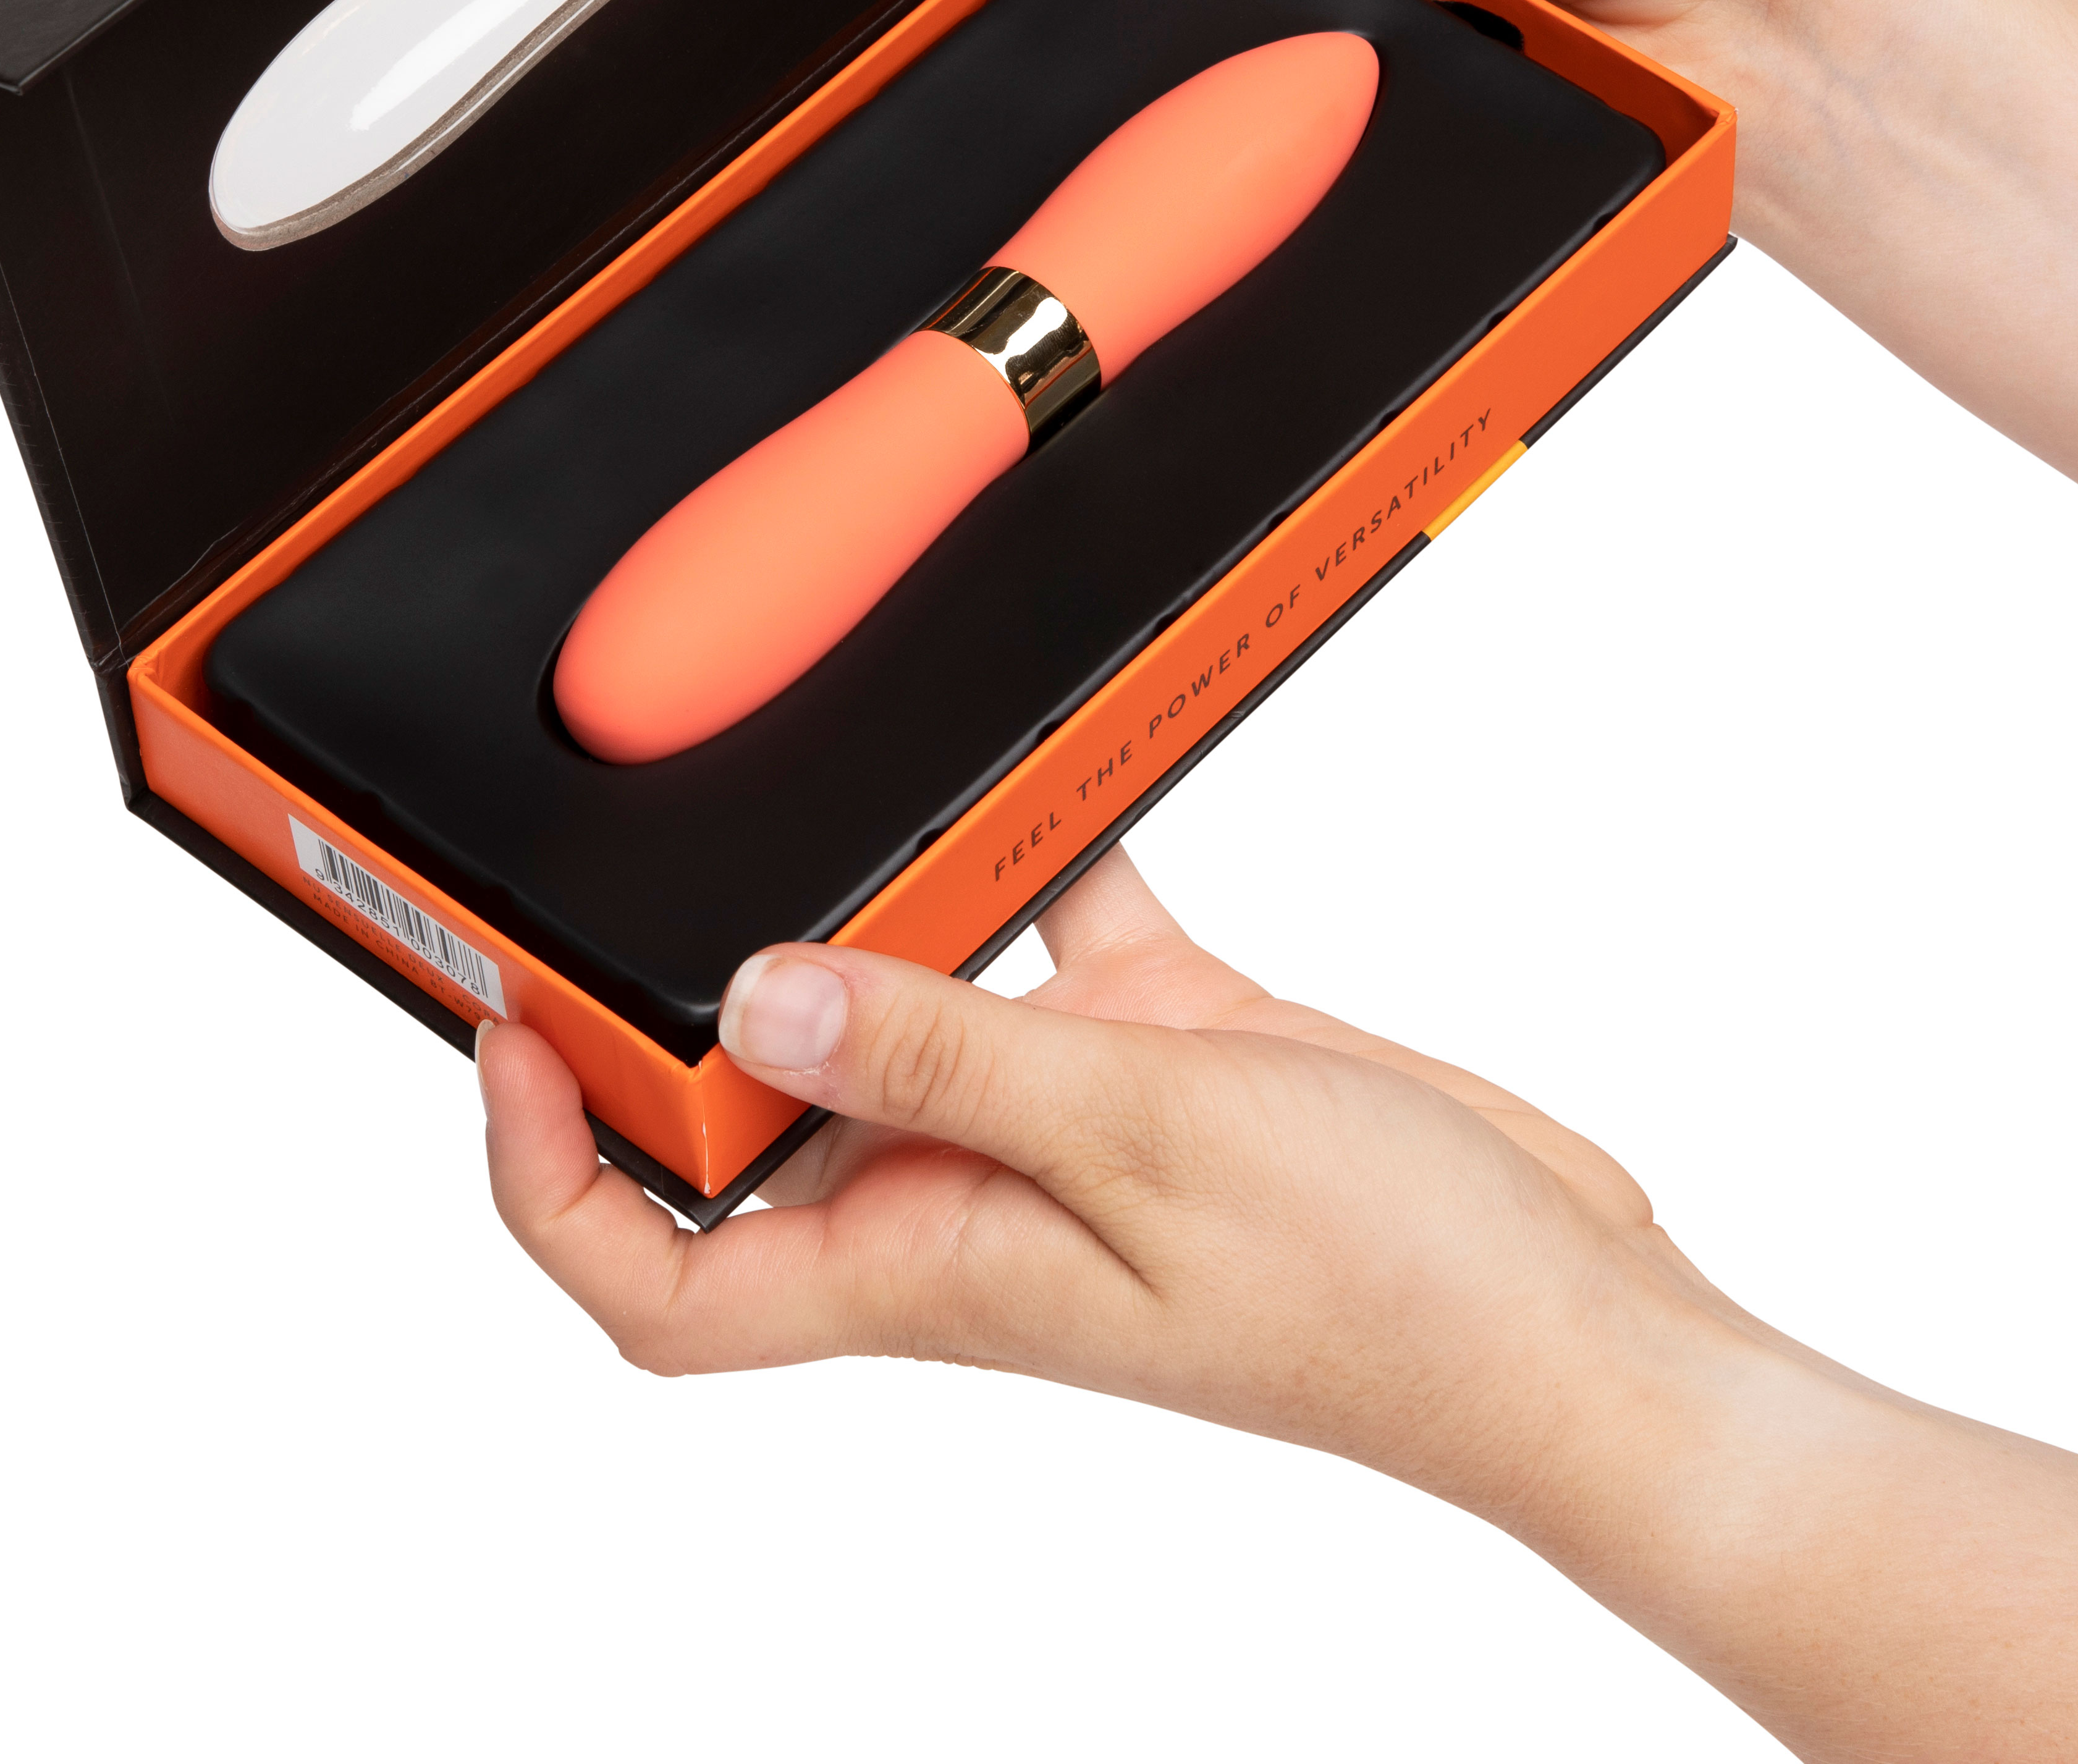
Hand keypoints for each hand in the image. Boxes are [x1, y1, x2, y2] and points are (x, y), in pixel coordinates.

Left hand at [477, 849, 1744, 1523]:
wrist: (1564, 1320)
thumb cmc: (1387, 1296)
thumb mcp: (1141, 1143)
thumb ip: (944, 1058)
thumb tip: (750, 1002)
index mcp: (930, 1261)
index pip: (662, 1278)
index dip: (549, 1181)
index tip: (513, 1039)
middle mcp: (970, 1194)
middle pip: (757, 1118)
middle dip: (683, 1000)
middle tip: (635, 845)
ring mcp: (1064, 1121)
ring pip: (901, 999)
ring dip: (860, 902)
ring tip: (824, 775)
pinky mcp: (1162, 1048)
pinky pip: (1059, 927)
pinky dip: (1043, 844)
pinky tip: (1053, 757)